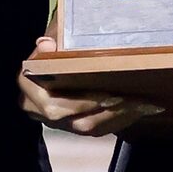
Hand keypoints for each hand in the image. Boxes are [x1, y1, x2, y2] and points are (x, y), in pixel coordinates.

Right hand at [18, 41, 158, 136]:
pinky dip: (118, 121)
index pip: (56, 106)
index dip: (84, 104)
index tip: (111, 95)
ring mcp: (55, 121)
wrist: (46, 61)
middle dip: (110, 113)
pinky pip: (97, 131)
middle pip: (77, 122)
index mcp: (29, 89)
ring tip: (143, 105)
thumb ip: (50, 43)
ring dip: (119, 118)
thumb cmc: (50, 47)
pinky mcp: (70, 125)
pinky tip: (137, 110)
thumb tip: (46, 44)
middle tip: (136, 101)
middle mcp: (38, 110)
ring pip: (89, 129)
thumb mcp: (49, 41)